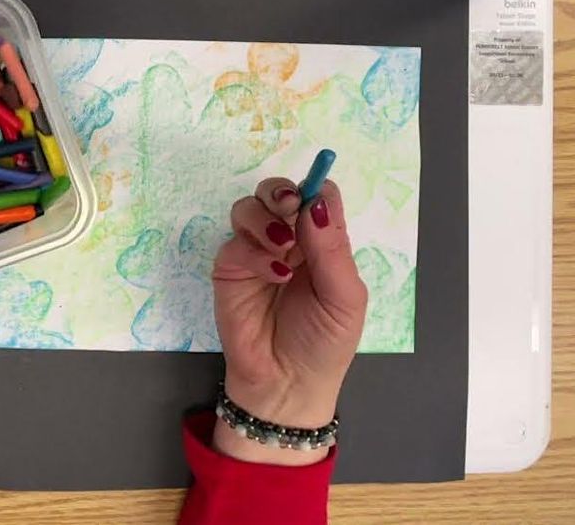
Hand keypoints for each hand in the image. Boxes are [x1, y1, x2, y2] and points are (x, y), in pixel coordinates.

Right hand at [211, 178, 366, 464]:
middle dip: (281, 191)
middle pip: (278, 192)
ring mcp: (256, 252)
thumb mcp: (345, 297)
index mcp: (322, 242)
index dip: (316, 189)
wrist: (288, 385)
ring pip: (249, 207)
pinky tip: (275, 276)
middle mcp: (288, 240)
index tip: (315, 198)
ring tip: (283, 247)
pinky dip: (255, 252)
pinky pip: (235, 243)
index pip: (318, 196)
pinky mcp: (230, 269)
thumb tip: (317, 201)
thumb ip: (332, 249)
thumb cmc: (325, 343)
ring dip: (265, 218)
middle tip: (290, 206)